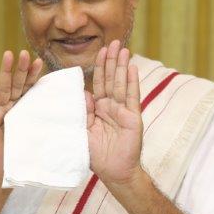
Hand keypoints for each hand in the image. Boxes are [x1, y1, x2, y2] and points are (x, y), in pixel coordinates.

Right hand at [0, 50, 42, 181]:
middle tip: (25, 52)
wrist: (4, 171)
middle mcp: (9, 106)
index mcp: (23, 108)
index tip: (40, 61)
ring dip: (6, 71)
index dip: (33, 75)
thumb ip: (52, 123)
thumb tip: (78, 112)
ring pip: (3, 88)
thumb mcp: (40, 136)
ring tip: (9, 54)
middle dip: (21, 68)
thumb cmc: (24, 154)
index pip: (29, 88)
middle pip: (16, 84)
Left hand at [86, 40, 142, 185]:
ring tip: (123, 48)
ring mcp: (123, 111)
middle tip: (113, 42)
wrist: (114, 172)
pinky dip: (132, 81)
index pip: (98, 84)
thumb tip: (80, 93)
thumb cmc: (96, 155)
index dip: (99, 67)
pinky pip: (131, 96)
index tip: (100, 50)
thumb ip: (81, 112)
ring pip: (121, 84)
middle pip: (111, 79)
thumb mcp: (82, 131)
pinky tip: (132, 67)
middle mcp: (111, 107)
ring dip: (122, 66)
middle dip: (111, 60)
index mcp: (98, 109)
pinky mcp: (133, 117)